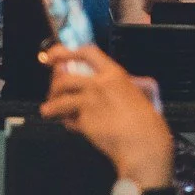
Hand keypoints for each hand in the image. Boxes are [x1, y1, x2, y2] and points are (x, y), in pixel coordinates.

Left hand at [42, 43, 174, 184]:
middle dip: (54, 83)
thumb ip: (120, 85)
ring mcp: (90, 103)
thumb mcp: (137, 92)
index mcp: (115, 74)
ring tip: (49, 110)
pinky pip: (68, 120)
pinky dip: (67, 122)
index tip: (56, 54)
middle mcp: (99, 85)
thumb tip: (109, 83)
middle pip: (65, 76)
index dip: (67, 52)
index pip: (86, 53)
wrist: (143, 143)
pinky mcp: (84, 122)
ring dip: (51, 105)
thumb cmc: (146, 121)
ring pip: (60, 99)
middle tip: (53, 89)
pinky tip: (71, 125)